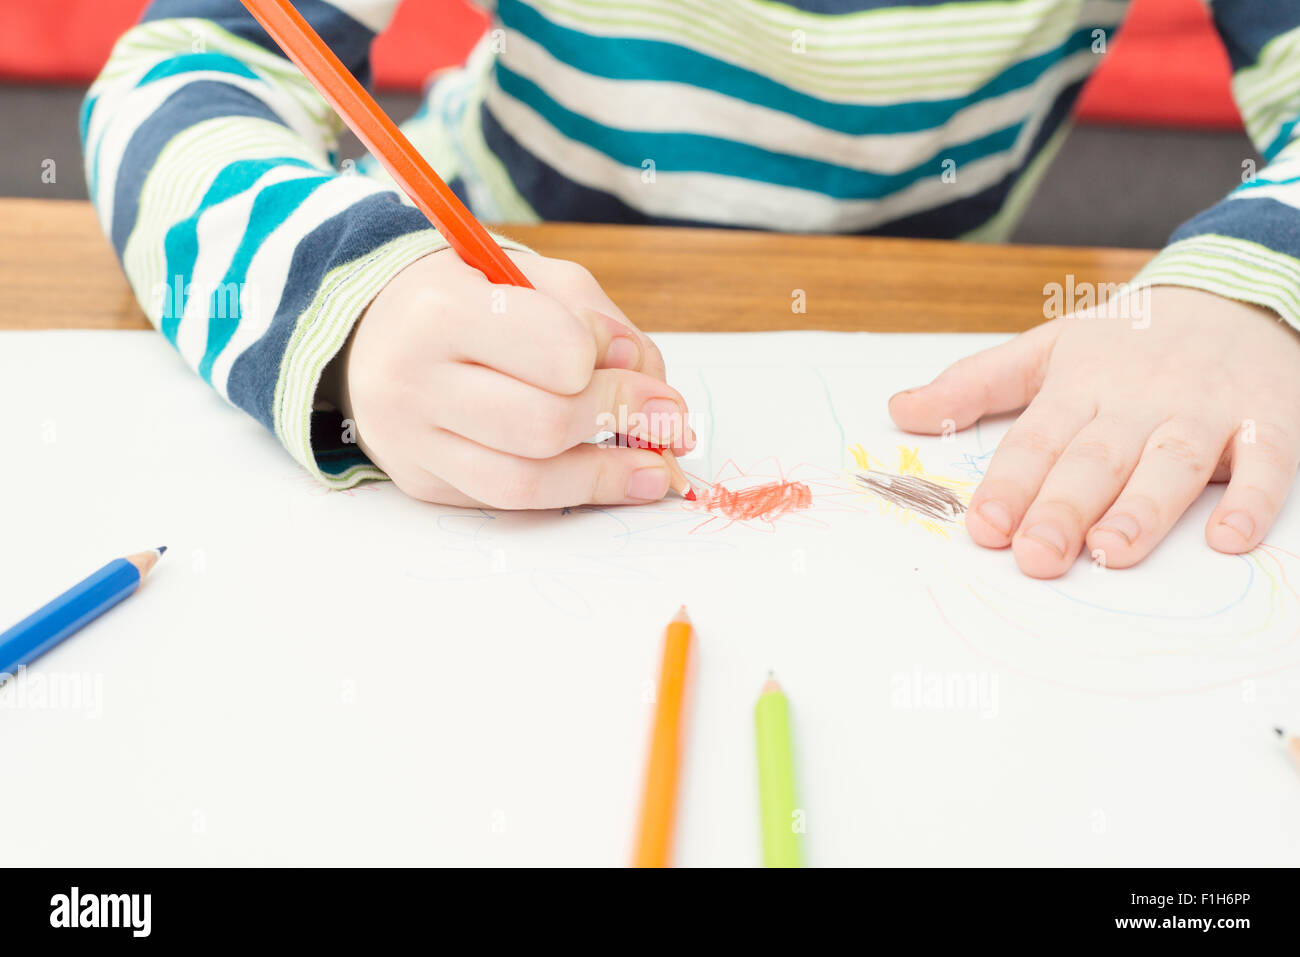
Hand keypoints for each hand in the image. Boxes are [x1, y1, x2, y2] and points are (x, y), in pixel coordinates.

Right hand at [334, 249, 692, 507]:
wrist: (379, 331)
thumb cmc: (472, 298)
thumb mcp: (533, 278)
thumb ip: (597, 318)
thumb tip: (647, 381)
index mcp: (441, 309)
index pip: (553, 349)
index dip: (608, 362)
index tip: (636, 365)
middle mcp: (414, 378)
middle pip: (542, 423)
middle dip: (620, 421)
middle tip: (668, 419)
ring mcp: (411, 439)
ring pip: (524, 481)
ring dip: (607, 477)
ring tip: (657, 468)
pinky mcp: (422, 480)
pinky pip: (507, 502)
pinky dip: (573, 494)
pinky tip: (616, 482)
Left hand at [889, 287, 1299, 577]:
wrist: (1233, 293)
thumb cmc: (1127, 339)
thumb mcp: (1045, 349)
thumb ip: (973, 386)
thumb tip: (900, 411)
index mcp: (1080, 386)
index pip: (1037, 439)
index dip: (1010, 483)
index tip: (984, 526)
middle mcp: (1138, 400)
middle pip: (1097, 458)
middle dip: (1064, 507)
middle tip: (1036, 556)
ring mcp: (1203, 412)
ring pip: (1173, 462)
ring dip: (1144, 508)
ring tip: (1111, 551)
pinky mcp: (1266, 422)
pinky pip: (1266, 463)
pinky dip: (1253, 499)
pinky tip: (1228, 539)